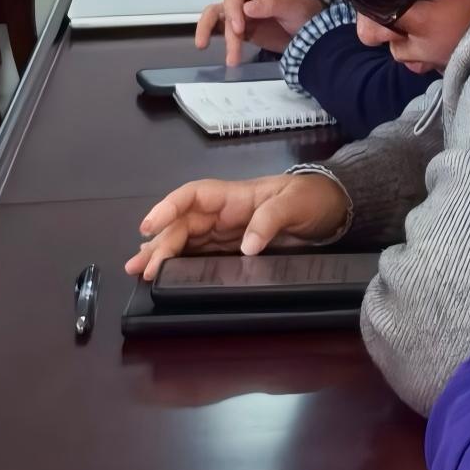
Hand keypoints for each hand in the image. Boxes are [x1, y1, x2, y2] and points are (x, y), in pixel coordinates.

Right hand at [125, 168, 349, 277]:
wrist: (331, 210)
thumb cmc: (312, 198)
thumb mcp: (295, 203)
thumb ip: (271, 220)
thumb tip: (247, 247)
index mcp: (233, 196)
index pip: (192, 196)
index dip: (168, 208)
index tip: (150, 225)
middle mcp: (222, 213)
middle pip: (182, 224)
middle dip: (159, 242)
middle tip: (139, 267)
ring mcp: (225, 232)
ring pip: (185, 240)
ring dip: (160, 254)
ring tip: (137, 270)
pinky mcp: (231, 249)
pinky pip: (200, 254)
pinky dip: (179, 263)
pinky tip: (162, 273)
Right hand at [192, 0, 310, 64]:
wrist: (316, 32)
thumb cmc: (308, 13)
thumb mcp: (295, 6)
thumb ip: (272, 4)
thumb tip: (247, 8)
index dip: (232, 10)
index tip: (239, 29)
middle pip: (224, 8)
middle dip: (224, 29)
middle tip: (231, 49)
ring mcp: (244, 14)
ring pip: (219, 20)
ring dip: (218, 38)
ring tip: (230, 61)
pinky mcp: (243, 30)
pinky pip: (223, 31)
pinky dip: (215, 38)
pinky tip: (212, 49)